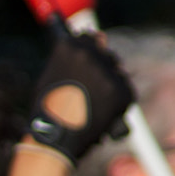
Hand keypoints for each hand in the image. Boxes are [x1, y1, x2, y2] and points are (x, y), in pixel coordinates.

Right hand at [26, 33, 132, 163]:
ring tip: (93, 103)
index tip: (90, 55)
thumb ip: (72, 59)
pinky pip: (125, 90)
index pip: (88, 37)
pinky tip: (102, 111)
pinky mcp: (122, 90)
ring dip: (110, 83)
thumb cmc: (48, 110)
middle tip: (91, 87)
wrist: (56, 139)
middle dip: (101, 67)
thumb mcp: (51, 76)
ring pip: (117, 71)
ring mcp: (108, 73)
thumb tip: (100, 37)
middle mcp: (91, 55)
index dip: (89, 49)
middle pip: (105, 53)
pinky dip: (118, 100)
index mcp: (69, 47)